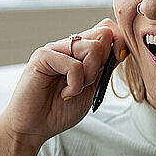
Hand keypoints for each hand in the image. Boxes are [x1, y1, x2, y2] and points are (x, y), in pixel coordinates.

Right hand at [0, 18, 128, 149]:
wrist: (33, 127)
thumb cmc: (60, 109)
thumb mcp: (93, 88)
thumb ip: (105, 68)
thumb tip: (122, 49)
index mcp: (81, 50)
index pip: (107, 28)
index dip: (120, 41)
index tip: (119, 59)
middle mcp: (68, 45)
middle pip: (103, 34)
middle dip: (104, 63)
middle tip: (88, 83)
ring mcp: (55, 48)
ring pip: (93, 48)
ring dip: (90, 76)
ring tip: (74, 89)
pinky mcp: (42, 56)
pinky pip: (74, 64)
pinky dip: (75, 84)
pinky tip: (64, 94)